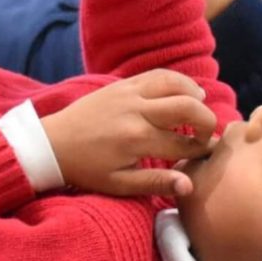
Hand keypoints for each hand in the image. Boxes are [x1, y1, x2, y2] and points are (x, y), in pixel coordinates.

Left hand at [40, 70, 217, 196]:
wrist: (52, 144)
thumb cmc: (86, 169)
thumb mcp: (119, 184)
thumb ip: (156, 183)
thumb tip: (189, 185)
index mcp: (138, 140)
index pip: (184, 143)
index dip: (202, 149)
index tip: (209, 154)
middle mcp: (137, 112)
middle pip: (188, 107)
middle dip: (207, 120)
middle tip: (206, 133)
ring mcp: (129, 93)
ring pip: (175, 83)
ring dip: (194, 94)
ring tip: (200, 107)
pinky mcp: (122, 84)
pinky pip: (157, 75)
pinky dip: (177, 80)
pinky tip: (185, 91)